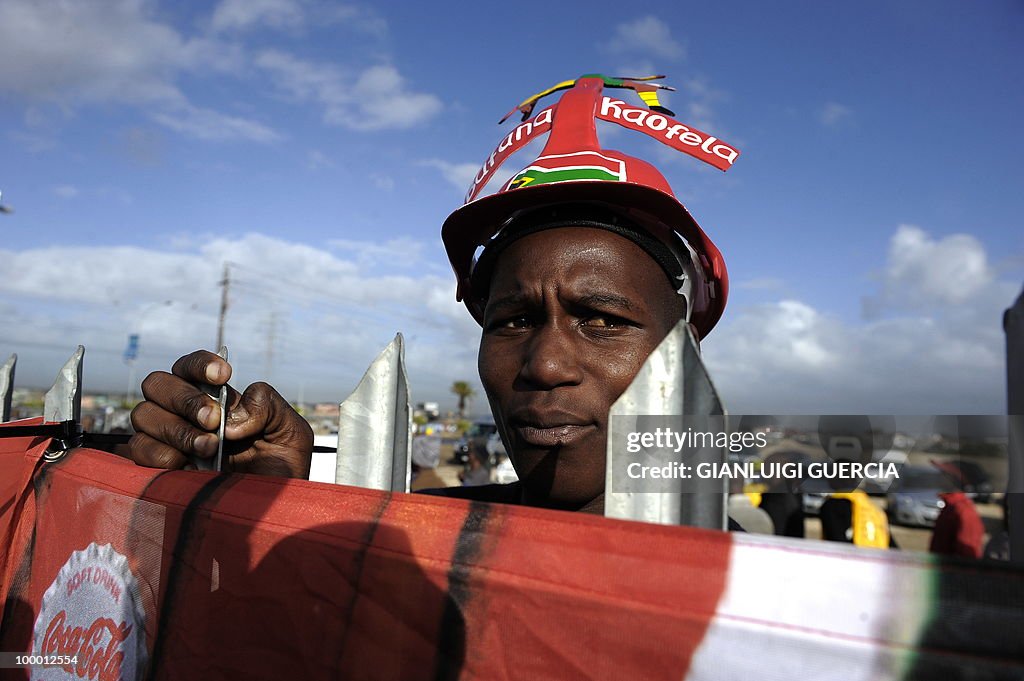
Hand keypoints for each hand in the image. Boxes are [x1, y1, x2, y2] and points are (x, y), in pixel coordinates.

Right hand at [129, 350, 312, 477]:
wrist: (271, 514)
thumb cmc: (281, 472)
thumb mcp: (290, 431)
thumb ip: (268, 404)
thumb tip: (231, 414)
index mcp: (214, 400)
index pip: (190, 367)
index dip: (200, 364)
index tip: (225, 375)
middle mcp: (184, 416)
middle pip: (157, 383)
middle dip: (186, 398)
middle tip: (214, 421)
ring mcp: (167, 441)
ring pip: (144, 414)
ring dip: (177, 429)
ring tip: (209, 449)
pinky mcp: (155, 469)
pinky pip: (138, 449)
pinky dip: (162, 455)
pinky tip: (189, 468)